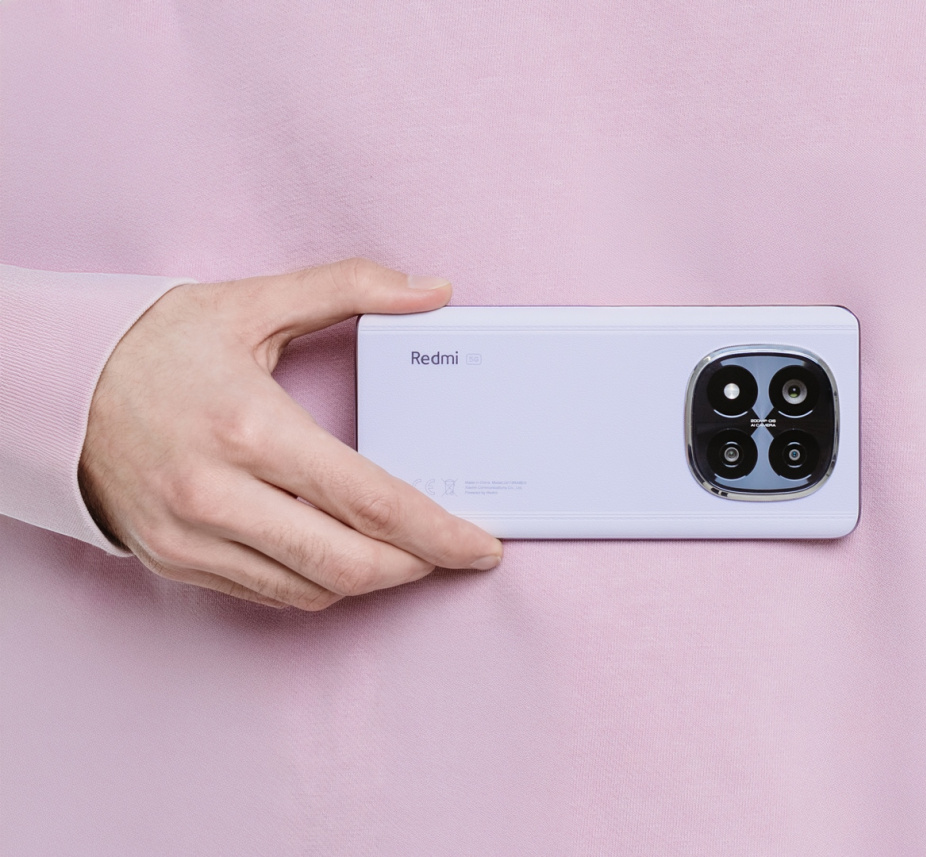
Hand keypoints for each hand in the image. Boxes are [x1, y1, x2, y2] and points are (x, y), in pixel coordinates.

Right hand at [78, 258, 502, 609]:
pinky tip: (343, 555)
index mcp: (249, 429)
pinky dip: (319, 583)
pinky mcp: (175, 561)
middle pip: (348, 564)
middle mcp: (218, 494)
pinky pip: (269, 595)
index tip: (481, 545)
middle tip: (451, 551)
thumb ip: (349, 288)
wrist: (49, 386)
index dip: (437, 532)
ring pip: (311, 590)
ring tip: (406, 551)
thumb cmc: (152, 345)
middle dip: (416, 566)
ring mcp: (192, 537)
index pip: (370, 500)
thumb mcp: (251, 303)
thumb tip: (435, 290)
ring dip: (372, 579)